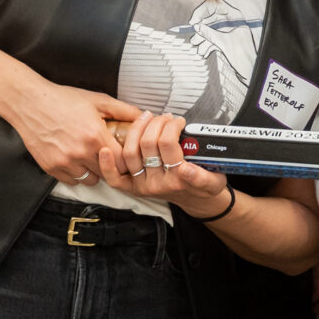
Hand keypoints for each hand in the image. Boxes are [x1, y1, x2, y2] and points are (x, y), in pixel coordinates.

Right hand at [4, 81, 143, 186]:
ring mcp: (64, 162)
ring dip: (94, 171)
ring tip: (91, 156)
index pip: (123, 162)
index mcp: (95, 136)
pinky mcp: (51, 168)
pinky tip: (76, 159)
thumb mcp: (98, 100)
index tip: (126, 155)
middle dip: (111, 165)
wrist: (30, 102)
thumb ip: (124, 110)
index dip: (127, 160)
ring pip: (90, 180)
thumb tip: (144, 116)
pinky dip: (76, 174)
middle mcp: (80, 153)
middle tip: (109, 154)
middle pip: (108, 173)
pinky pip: (72, 181)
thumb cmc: (62, 99)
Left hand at [93, 113, 234, 218]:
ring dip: (136, 130)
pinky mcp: (131, 187)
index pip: (167, 144)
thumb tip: (186, 169)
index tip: (179, 120)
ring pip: (130, 152)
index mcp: (177, 180)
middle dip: (156, 123)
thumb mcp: (213, 182)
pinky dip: (107, 164)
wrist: (197, 201)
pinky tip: (105, 149)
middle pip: (147, 144)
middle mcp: (156, 184)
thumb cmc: (204, 186)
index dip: (172, 126)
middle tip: (165, 117)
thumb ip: (202, 176)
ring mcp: (142, 185)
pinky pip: (114, 178)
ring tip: (148, 119)